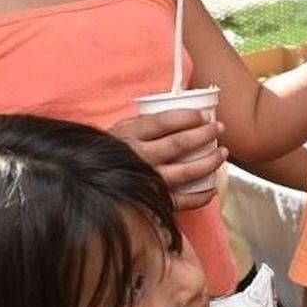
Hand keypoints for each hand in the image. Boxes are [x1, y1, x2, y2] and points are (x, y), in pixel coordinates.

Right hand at [109, 109, 225, 210]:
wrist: (84, 181)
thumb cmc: (111, 152)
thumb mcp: (120, 130)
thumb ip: (143, 122)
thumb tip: (176, 105)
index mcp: (128, 135)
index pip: (163, 121)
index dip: (188, 116)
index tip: (204, 115)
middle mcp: (137, 157)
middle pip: (179, 144)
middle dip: (204, 134)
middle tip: (219, 128)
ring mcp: (145, 180)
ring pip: (185, 172)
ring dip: (208, 162)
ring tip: (221, 154)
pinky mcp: (150, 201)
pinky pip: (180, 201)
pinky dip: (199, 197)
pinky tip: (211, 190)